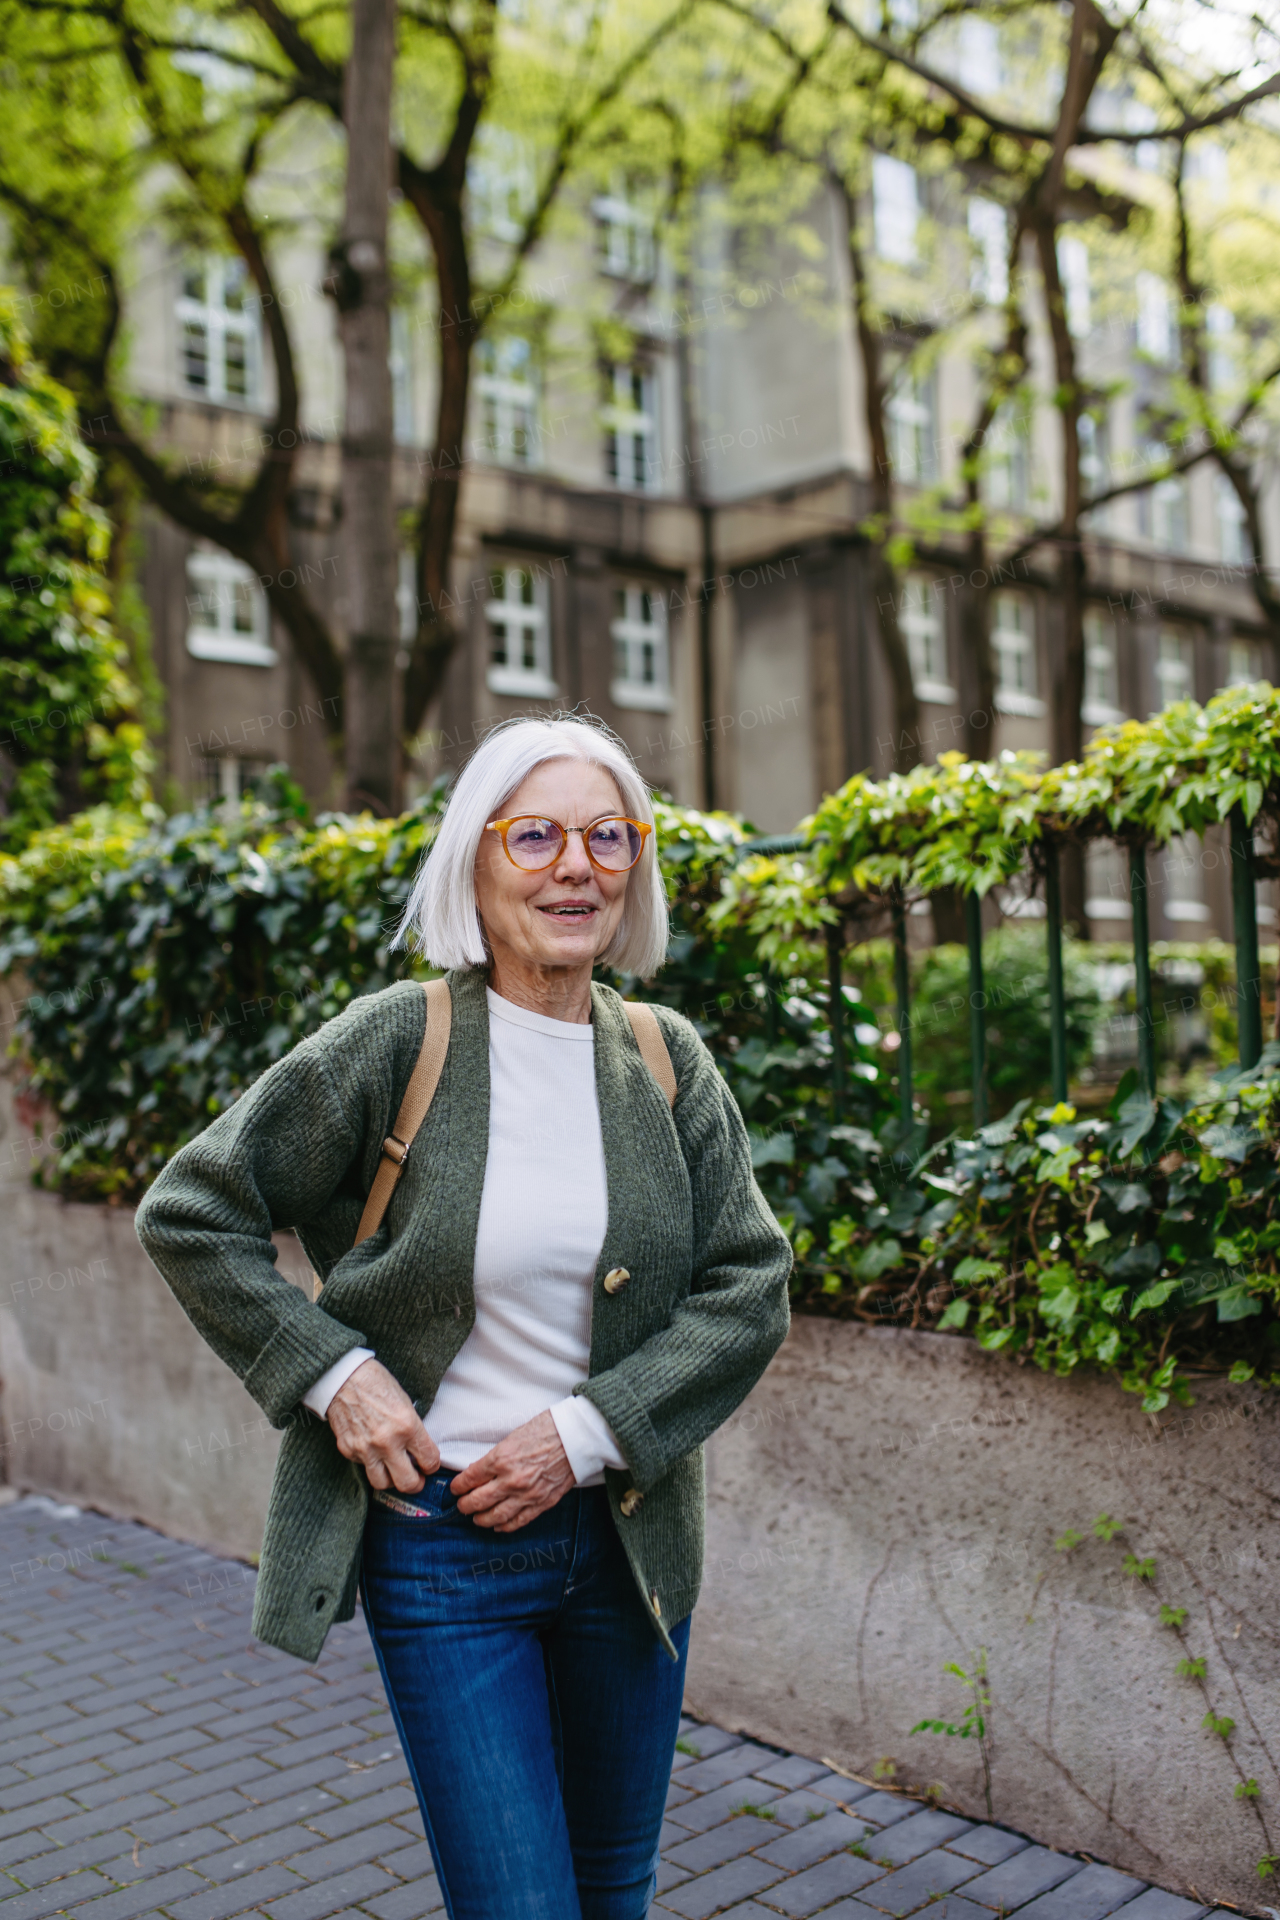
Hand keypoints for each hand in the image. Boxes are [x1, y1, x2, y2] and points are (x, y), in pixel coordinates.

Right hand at [327, 1358, 439, 1493]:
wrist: (343, 1377)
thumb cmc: (377, 1384)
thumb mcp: (406, 1403)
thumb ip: (414, 1430)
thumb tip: (420, 1451)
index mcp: (407, 1426)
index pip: (429, 1460)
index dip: (432, 1465)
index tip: (429, 1464)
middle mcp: (387, 1441)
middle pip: (407, 1483)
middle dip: (416, 1484)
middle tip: (416, 1478)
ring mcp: (365, 1449)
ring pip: (382, 1484)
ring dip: (391, 1480)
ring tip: (394, 1470)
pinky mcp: (348, 1450)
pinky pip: (363, 1468)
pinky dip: (371, 1464)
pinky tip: (373, 1451)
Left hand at [450, 1410, 574, 1531]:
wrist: (577, 1437)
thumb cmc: (546, 1429)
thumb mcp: (513, 1436)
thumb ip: (496, 1457)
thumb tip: (479, 1472)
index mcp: (501, 1459)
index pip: (470, 1478)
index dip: (458, 1486)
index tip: (455, 1488)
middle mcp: (511, 1480)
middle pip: (478, 1501)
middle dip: (465, 1505)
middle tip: (461, 1505)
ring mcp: (527, 1495)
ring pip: (495, 1516)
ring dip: (481, 1519)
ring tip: (476, 1518)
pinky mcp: (542, 1503)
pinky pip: (518, 1522)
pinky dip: (504, 1526)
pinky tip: (497, 1526)